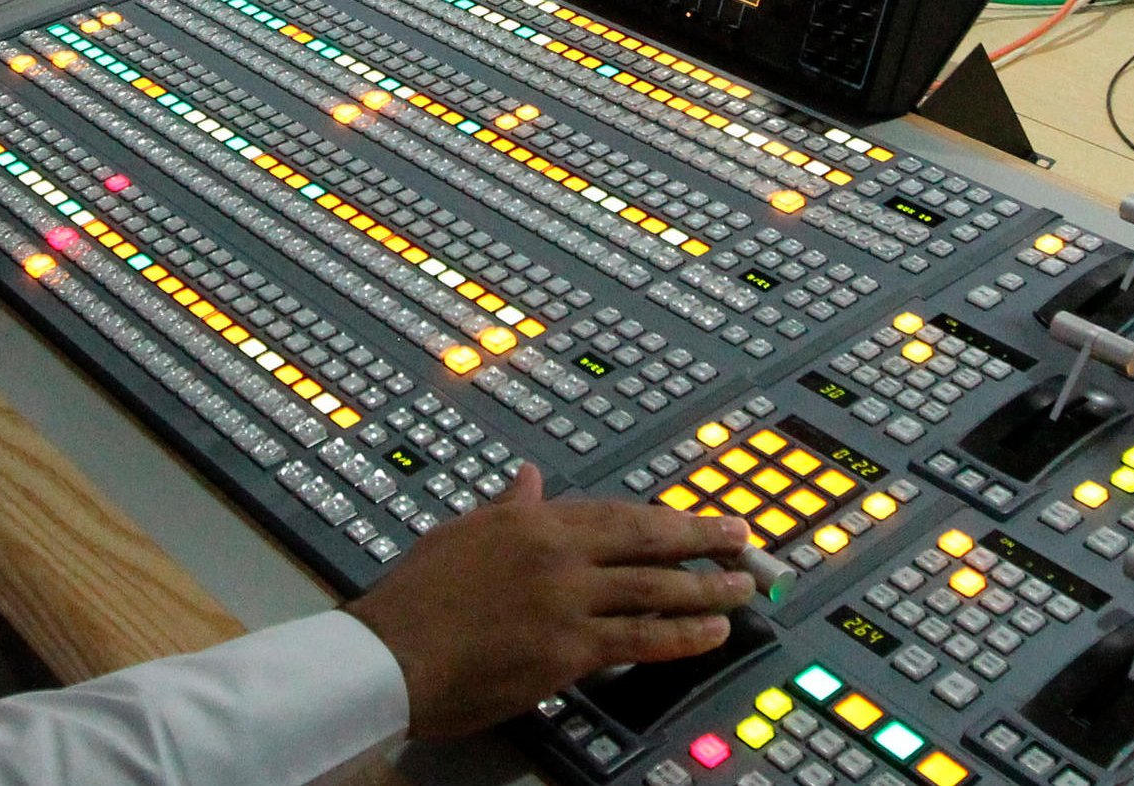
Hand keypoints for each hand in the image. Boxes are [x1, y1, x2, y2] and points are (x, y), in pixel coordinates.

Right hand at [347, 465, 756, 739]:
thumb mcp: (461, 534)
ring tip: (743, 588)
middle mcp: (557, 554)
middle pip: (647, 543)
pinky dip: (681, 637)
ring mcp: (566, 602)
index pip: (614, 515)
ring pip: (654, 590)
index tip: (697, 520)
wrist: (390, 654)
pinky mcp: (567, 651)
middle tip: (743, 540)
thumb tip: (529, 479)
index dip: (663, 519)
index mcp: (531, 522)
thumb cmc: (416, 598)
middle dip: (702, 540)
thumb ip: (505, 508)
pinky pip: (638, 641)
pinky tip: (711, 635)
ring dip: (706, 588)